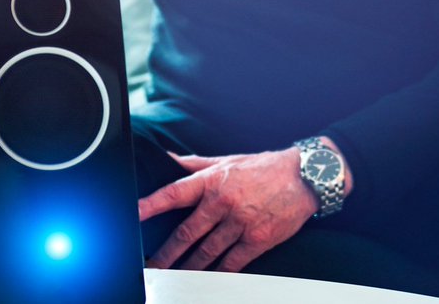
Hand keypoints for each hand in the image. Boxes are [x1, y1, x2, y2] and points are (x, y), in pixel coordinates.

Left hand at [138, 148, 316, 272]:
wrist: (305, 176)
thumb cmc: (263, 167)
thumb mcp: (227, 160)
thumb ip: (195, 164)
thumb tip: (168, 158)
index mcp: (211, 181)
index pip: (173, 194)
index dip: (151, 205)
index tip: (133, 216)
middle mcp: (222, 202)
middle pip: (186, 232)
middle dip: (166, 253)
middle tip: (151, 267)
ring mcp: (240, 222)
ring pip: (207, 252)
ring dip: (188, 268)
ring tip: (173, 279)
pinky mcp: (258, 239)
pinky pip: (233, 262)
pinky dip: (219, 273)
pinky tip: (208, 280)